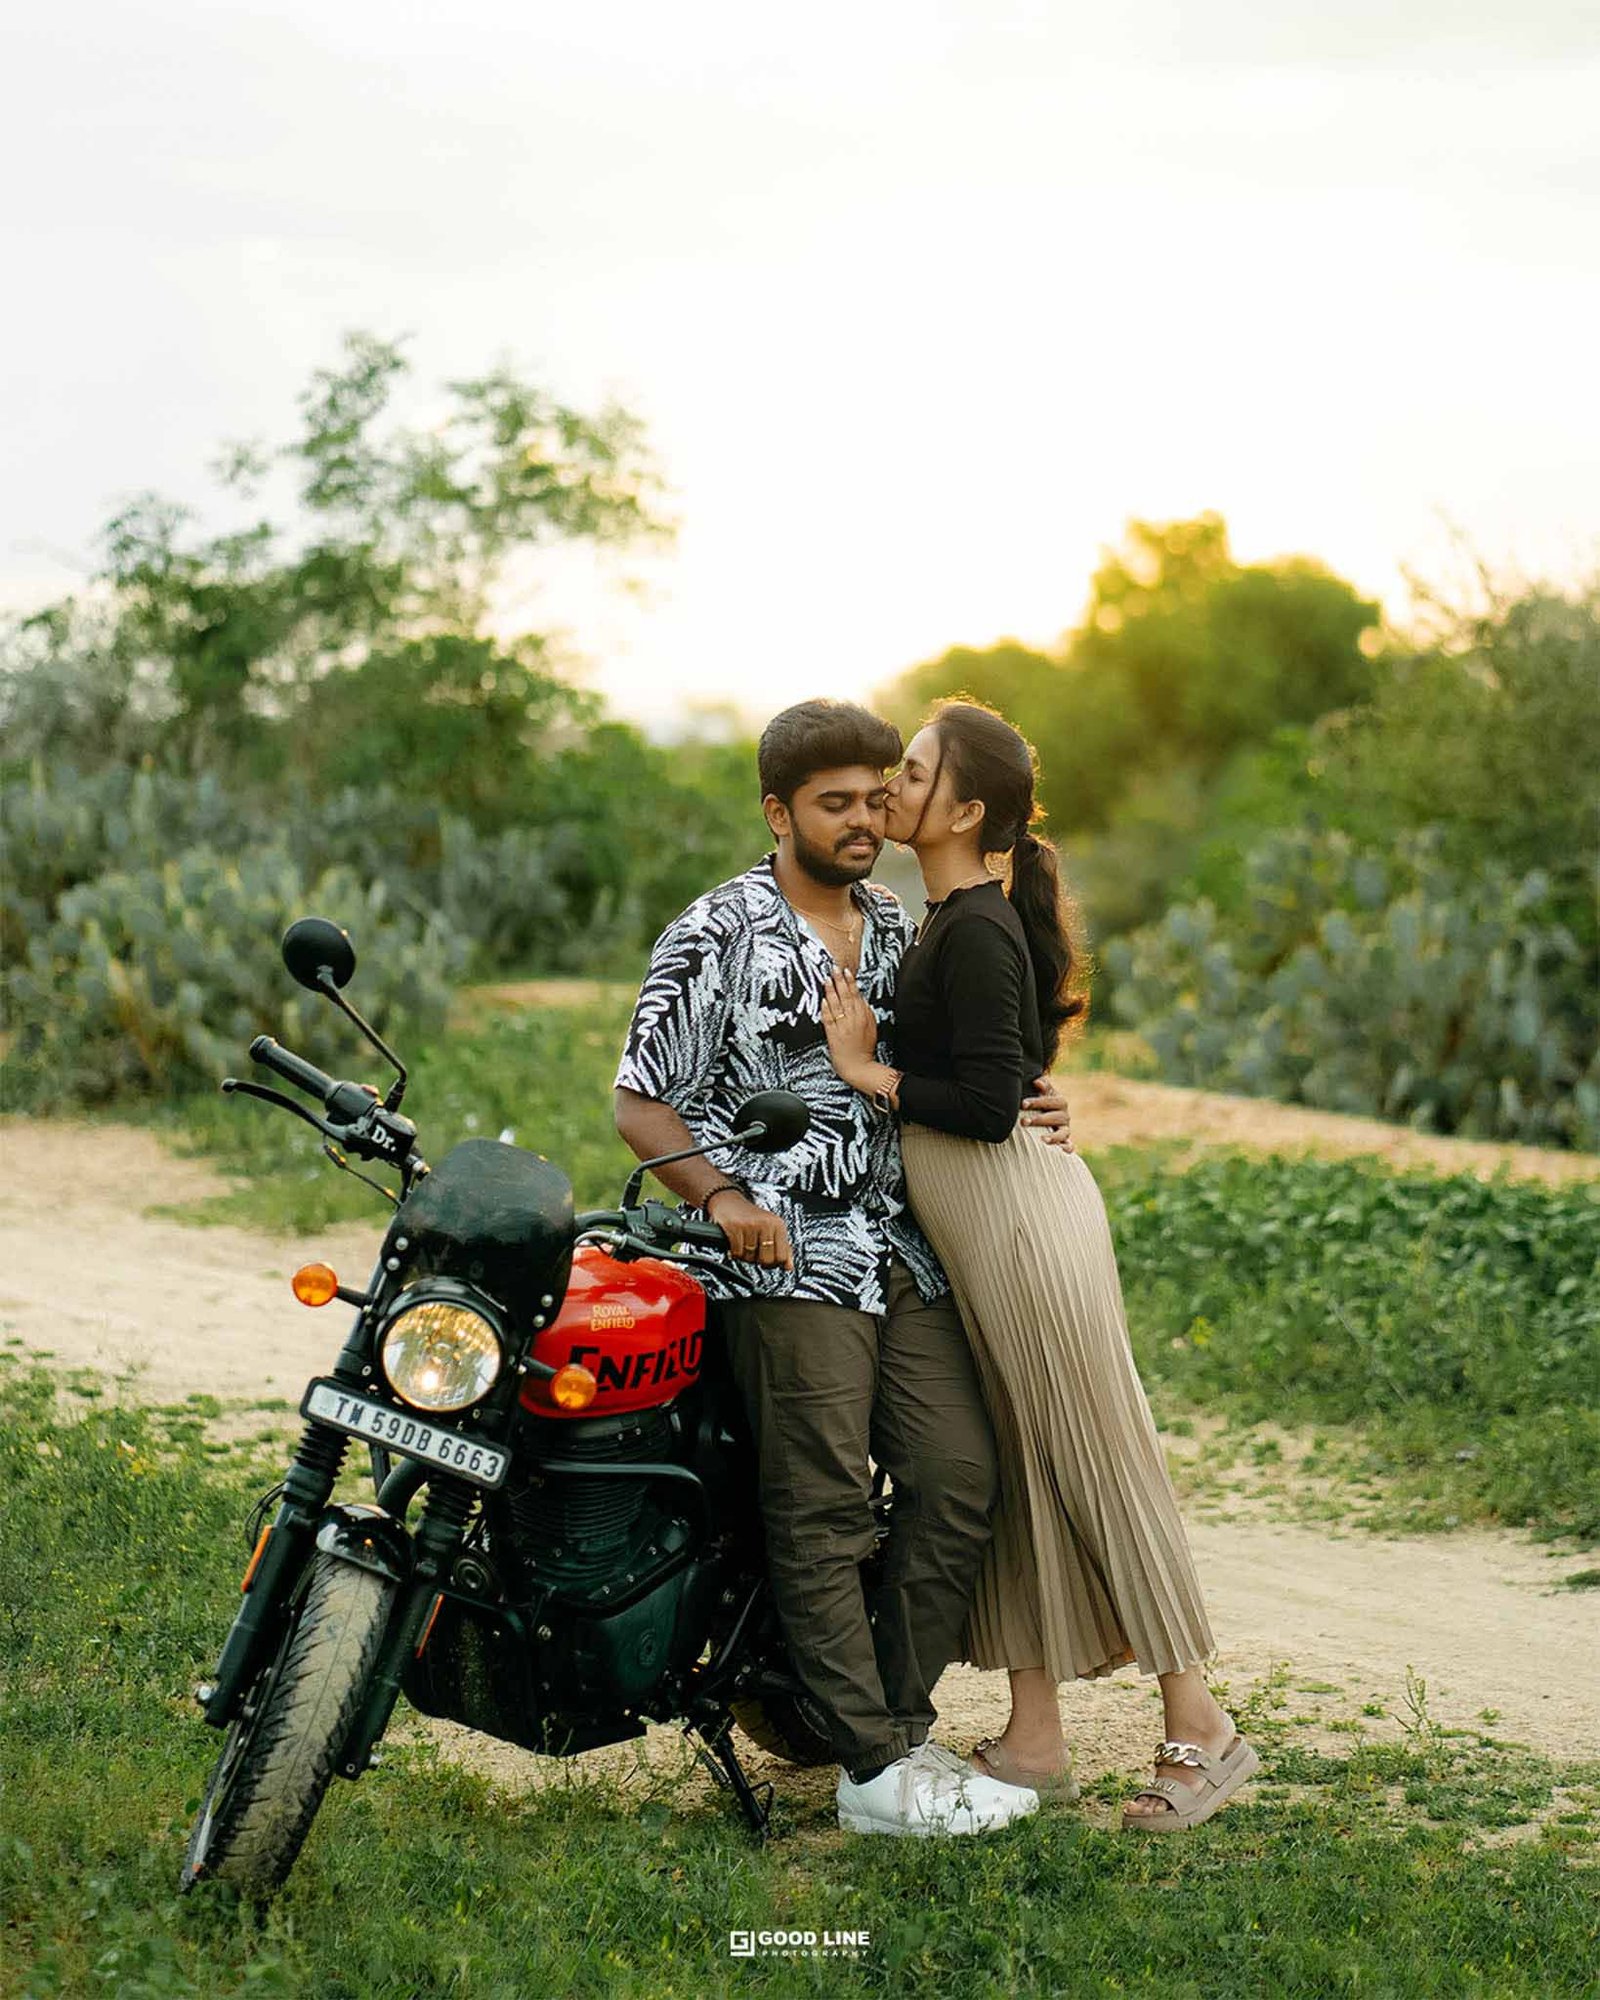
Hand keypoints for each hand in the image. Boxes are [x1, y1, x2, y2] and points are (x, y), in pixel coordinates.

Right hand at [705, 1190, 793, 1268]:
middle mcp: (766, 1224)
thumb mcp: (771, 1229)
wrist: (729, 1202)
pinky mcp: (735, 1227)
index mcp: (778, 1225)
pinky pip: (737, 1252)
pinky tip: (735, 1244)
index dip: (773, 1263)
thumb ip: (782, 1248)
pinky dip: (734, 1252)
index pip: (782, 1257)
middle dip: (758, 1260)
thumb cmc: (751, 1217)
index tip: (767, 1259)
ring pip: (750, 1257)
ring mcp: (750, 1225)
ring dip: (744, 1256)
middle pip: (766, 1259)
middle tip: (754, 1252)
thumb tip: (789, 1266)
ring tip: (743, 1244)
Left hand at [820, 967, 880, 1083]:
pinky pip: (829, 1019)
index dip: (851, 982)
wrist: (859, 1066)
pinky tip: (824, 1000)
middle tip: (834, 969)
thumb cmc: (865, 1048)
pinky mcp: (833, 1034)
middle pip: (846, 996)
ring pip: (837, 1005)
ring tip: (827, 979)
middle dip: (840, 981)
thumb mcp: (871, 1027)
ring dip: (831, 991)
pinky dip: (826, 1009)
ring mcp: (843, 1026)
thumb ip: (866, 1012)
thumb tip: (861, 999)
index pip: (857, 995)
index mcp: (864, 1016)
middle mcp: (854, 1019)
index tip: (847, 971)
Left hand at [1022, 1073, 1073, 1149]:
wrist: (1046, 1115)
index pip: (1050, 1101)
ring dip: (1054, 1137)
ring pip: (1063, 1133)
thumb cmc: (1040, 1103)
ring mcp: (1065, 1129)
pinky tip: (1062, 1151)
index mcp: (1059, 1102)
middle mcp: (1064, 1116)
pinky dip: (1067, 1148)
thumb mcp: (1042, 1093)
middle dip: (1039, 1119)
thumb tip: (1037, 1081)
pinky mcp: (1065, 1141)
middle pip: (1055, 1117)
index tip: (1023, 1104)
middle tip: (1024, 1122)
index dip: (1038, 1102)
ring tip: (1043, 1140)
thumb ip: (1042, 1086)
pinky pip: (1069, 1146)